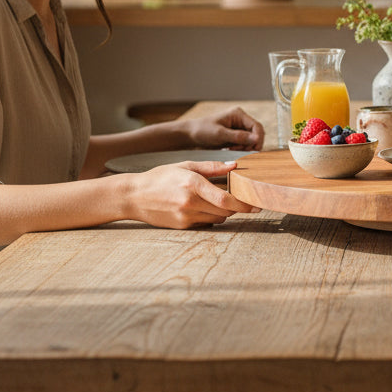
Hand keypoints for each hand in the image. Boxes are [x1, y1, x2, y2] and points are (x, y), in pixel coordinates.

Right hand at [130, 160, 259, 228]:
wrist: (134, 196)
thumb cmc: (160, 178)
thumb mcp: (185, 166)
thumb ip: (211, 167)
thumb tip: (234, 165)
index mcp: (193, 184)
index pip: (225, 199)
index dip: (244, 203)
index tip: (256, 204)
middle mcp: (190, 202)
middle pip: (225, 211)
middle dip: (237, 206)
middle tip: (244, 200)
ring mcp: (186, 216)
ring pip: (218, 218)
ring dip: (225, 212)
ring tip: (220, 201)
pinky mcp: (182, 226)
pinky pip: (206, 223)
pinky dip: (211, 216)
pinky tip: (204, 207)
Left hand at [177, 105, 263, 150]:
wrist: (190, 135)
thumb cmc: (202, 130)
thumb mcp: (220, 134)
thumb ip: (239, 136)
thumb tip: (257, 139)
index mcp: (238, 114)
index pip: (257, 126)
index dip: (258, 138)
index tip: (253, 149)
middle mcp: (240, 120)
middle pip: (256, 134)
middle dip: (251, 144)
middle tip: (241, 151)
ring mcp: (238, 128)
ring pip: (251, 140)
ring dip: (246, 148)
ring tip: (233, 150)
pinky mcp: (234, 136)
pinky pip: (244, 144)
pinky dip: (241, 149)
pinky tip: (231, 150)